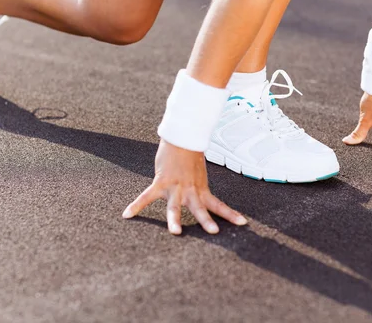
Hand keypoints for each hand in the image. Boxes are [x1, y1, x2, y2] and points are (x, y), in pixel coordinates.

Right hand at [122, 139, 247, 234]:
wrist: (181, 138)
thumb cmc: (189, 157)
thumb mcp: (198, 176)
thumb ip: (197, 189)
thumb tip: (197, 196)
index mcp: (201, 190)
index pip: (219, 205)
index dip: (231, 215)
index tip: (243, 224)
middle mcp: (190, 191)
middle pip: (199, 209)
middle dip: (206, 221)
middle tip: (213, 232)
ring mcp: (175, 187)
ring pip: (175, 206)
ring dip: (175, 219)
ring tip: (175, 232)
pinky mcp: (161, 182)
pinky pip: (146, 196)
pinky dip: (136, 205)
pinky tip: (127, 215)